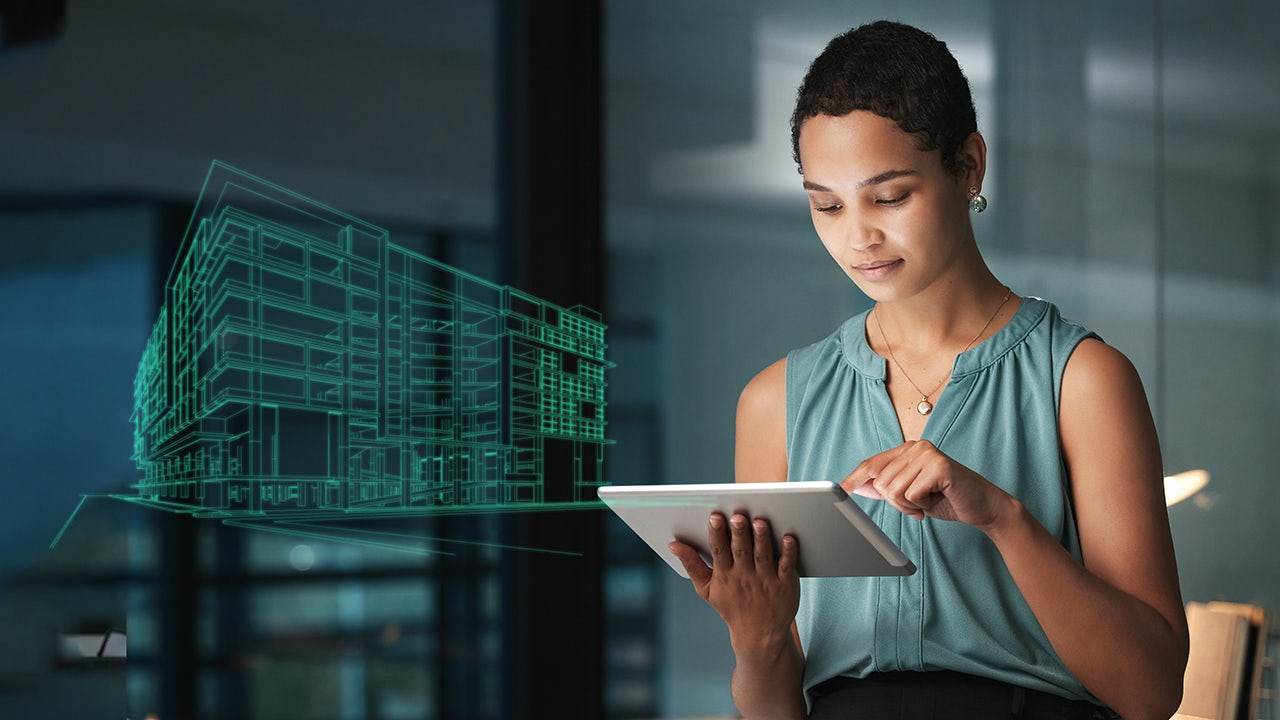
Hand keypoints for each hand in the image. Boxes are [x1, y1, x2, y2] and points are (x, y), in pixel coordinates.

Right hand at [668, 512, 799, 648]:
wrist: (760, 635)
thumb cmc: (732, 606)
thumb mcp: (706, 589)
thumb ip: (691, 564)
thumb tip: (673, 544)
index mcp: (725, 575)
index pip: (719, 551)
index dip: (716, 534)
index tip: (715, 517)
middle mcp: (745, 576)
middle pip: (741, 550)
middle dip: (739, 533)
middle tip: (737, 516)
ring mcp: (766, 580)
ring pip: (763, 555)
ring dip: (762, 539)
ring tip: (759, 522)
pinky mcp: (786, 583)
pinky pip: (787, 565)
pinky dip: (788, 552)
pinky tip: (789, 538)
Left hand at [840, 440, 1012, 528]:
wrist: (983, 506)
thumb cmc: (946, 499)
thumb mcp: (910, 493)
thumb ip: (886, 486)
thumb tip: (855, 486)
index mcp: (907, 450)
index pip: (872, 464)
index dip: (854, 479)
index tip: (839, 491)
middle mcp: (916, 447)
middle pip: (881, 483)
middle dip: (896, 502)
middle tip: (918, 503)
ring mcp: (928, 454)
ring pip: (894, 490)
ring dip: (909, 505)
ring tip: (928, 501)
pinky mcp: (939, 466)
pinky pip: (911, 495)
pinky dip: (921, 504)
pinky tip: (937, 499)